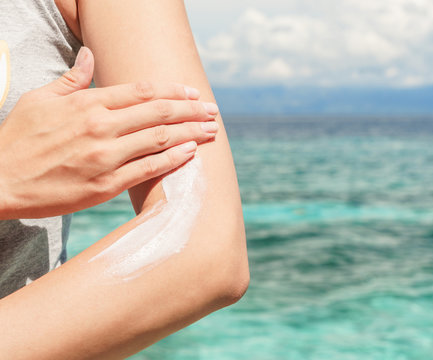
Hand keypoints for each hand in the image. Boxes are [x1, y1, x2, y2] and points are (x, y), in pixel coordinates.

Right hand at [0, 47, 218, 218]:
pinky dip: (172, 160)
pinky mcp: (106, 185)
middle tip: (212, 110)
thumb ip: (71, 79)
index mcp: (88, 104)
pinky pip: (148, 170)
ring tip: (211, 131)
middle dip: (191, 111)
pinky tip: (190, 153)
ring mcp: (105, 157)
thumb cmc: (17, 139)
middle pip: (159, 113)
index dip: (173, 91)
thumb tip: (89, 55)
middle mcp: (101, 127)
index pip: (142, 92)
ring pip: (159, 140)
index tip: (192, 93)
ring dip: (191, 133)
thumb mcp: (39, 99)